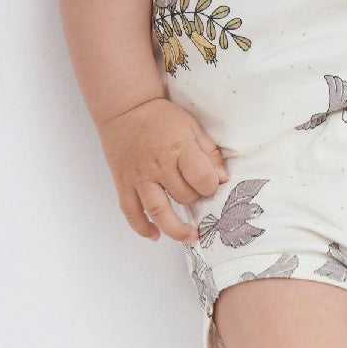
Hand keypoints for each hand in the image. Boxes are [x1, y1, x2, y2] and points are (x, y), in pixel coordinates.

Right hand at [95, 97, 229, 242]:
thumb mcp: (191, 126)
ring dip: (175, 229)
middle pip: (183, 196)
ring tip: (190, 237)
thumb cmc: (162, 117)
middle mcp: (158, 166)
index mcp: (179, 149)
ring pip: (158, 211)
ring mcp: (139, 177)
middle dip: (195, 199)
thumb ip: (209, 152)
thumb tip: (223, 178)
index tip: (212, 184)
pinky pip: (131, 212)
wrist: (125, 110)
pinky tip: (154, 234)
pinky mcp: (123, 184)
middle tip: (197, 194)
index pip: (201, 178)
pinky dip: (142, 227)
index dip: (211, 186)